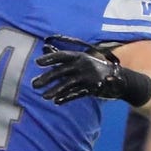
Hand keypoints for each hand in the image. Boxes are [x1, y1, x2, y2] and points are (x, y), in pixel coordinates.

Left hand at [33, 39, 150, 106]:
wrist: (117, 79)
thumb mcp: (79, 61)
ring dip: (55, 90)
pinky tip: (56, 102)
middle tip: (34, 85)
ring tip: (44, 96)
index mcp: (79, 56)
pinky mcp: (93, 88)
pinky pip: (77, 93)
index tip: (37, 62)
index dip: (50, 58)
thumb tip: (44, 48)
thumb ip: (62, 58)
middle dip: (47, 77)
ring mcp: (89, 76)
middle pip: (62, 70)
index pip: (62, 55)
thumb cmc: (91, 69)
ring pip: (68, 83)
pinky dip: (67, 97)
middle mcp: (83, 64)